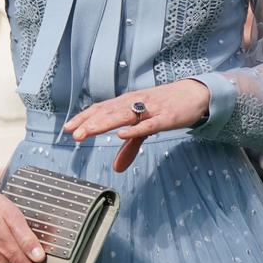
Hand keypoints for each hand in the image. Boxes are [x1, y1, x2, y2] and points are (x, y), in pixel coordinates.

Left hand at [63, 78, 209, 171]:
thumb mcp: (146, 127)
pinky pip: (148, 124)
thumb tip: (117, 168)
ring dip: (104, 123)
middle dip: (90, 122)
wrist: (196, 94)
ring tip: (88, 131)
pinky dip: (134, 128)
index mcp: (128, 103)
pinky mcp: (166, 116)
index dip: (84, 117)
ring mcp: (150, 108)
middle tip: (73, 134)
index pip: (101, 109)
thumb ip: (130, 147)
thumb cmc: (166, 107)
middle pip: (108, 111)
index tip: (67, 128)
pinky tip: (121, 133)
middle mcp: (135, 102)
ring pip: (123, 115)